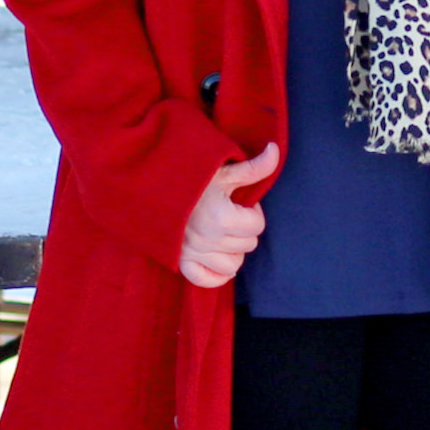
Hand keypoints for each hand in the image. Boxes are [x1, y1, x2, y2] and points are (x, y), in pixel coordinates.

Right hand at [179, 142, 279, 287]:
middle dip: (244, 229)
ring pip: (232, 265)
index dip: (252, 212)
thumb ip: (253, 167)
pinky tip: (218, 258)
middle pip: (248, 245)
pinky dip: (215, 274)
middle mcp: (208, 239)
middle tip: (229, 213)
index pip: (257, 226)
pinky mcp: (181, 259)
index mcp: (221, 217)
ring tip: (223, 232)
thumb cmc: (191, 175)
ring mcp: (194, 252)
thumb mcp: (224, 170)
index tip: (238, 201)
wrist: (154, 182)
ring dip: (233, 251)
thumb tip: (275, 150)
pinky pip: (205, 279)